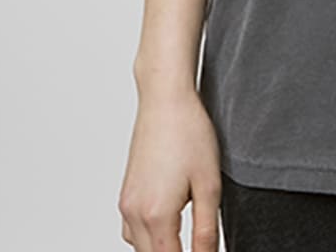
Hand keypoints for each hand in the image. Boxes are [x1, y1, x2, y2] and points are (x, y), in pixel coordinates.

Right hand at [118, 87, 222, 251]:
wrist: (165, 99)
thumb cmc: (189, 132)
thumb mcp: (209, 184)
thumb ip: (206, 229)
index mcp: (156, 215)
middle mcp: (134, 213)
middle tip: (200, 246)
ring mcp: (126, 203)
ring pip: (139, 247)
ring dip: (159, 249)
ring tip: (184, 240)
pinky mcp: (126, 193)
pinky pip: (132, 230)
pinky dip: (147, 237)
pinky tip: (166, 225)